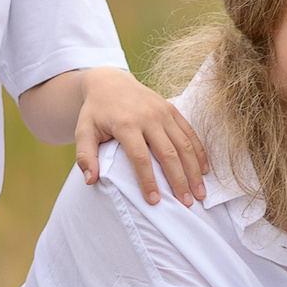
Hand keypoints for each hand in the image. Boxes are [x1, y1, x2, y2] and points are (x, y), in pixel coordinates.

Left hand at [75, 67, 207, 206]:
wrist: (110, 82)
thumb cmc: (96, 112)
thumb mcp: (83, 131)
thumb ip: (85, 156)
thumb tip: (91, 180)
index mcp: (126, 123)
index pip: (140, 158)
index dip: (148, 181)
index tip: (154, 201)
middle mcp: (148, 117)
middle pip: (168, 153)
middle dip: (179, 180)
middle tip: (186, 203)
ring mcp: (163, 112)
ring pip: (184, 144)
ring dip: (193, 170)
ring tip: (199, 193)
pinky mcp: (172, 109)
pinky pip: (190, 132)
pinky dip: (199, 152)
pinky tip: (204, 171)